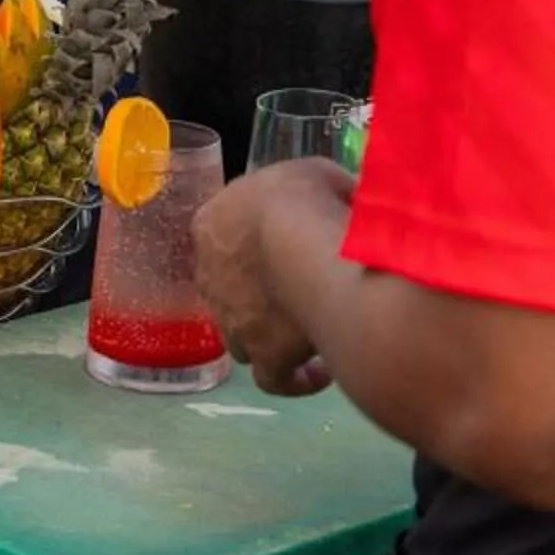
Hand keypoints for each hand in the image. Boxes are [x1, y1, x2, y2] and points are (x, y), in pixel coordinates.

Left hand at [195, 158, 354, 396]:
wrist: (303, 242)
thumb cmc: (302, 199)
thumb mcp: (315, 174)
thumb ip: (317, 194)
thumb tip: (344, 203)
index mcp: (211, 226)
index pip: (226, 241)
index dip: (259, 249)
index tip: (291, 252)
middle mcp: (210, 276)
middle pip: (232, 292)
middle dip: (263, 296)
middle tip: (300, 294)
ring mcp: (231, 321)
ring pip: (244, 339)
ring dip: (273, 339)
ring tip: (311, 334)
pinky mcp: (261, 355)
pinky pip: (275, 379)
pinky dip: (295, 379)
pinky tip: (321, 373)